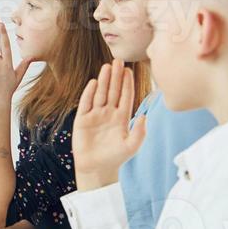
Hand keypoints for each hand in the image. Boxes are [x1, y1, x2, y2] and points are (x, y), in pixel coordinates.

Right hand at [71, 60, 145, 190]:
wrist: (97, 168)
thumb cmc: (116, 158)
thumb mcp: (131, 146)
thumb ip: (139, 132)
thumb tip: (145, 116)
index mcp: (122, 117)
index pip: (126, 96)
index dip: (127, 83)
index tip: (129, 70)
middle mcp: (109, 113)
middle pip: (113, 91)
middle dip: (115, 76)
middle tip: (118, 60)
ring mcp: (95, 115)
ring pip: (100, 94)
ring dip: (104, 80)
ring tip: (107, 66)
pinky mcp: (82, 120)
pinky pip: (86, 103)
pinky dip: (89, 93)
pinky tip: (94, 83)